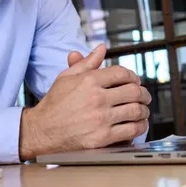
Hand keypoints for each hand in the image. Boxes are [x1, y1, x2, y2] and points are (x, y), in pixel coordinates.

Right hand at [19, 44, 151, 160]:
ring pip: (136, 110)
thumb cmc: (54, 104)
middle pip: (133, 91)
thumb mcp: (66, 77)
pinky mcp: (103, 138)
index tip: (135, 82)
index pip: (122, 73)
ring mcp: (101, 119)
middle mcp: (97, 98)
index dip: (133, 76)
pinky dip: (139, 127)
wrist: (42, 131)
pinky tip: (138, 125)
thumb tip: (101, 48)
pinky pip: (131, 130)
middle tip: (144, 97)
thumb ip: (87, 63)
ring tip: (143, 111)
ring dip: (144, 110)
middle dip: (143, 93)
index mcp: (89, 81)